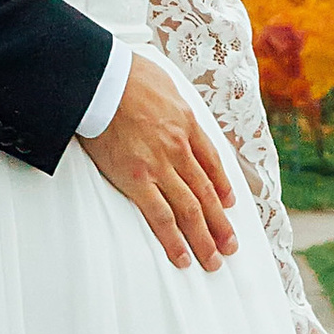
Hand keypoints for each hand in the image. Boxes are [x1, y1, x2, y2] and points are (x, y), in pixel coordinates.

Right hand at [77, 56, 236, 272]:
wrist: (103, 79)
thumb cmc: (125, 73)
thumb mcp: (162, 81)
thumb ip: (169, 98)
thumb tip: (166, 97)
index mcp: (187, 123)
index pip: (212, 162)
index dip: (222, 186)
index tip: (228, 204)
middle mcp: (180, 149)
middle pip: (206, 192)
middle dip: (220, 223)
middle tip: (230, 246)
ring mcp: (160, 166)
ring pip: (191, 209)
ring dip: (205, 238)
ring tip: (214, 260)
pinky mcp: (137, 180)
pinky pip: (160, 216)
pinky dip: (174, 239)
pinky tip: (183, 256)